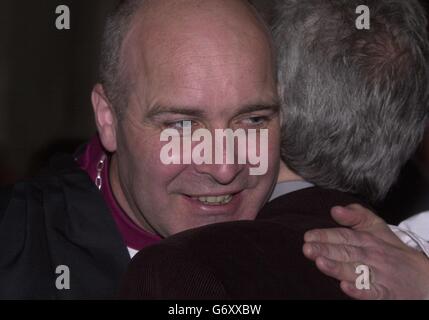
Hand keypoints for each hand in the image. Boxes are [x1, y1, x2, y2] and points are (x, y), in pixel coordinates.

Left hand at [303, 204, 428, 298]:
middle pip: (347, 252)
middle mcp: (373, 256)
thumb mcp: (377, 228)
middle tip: (307, 248)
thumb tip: (335, 209)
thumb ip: (356, 215)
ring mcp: (380, 275)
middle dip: (326, 250)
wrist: (424, 277)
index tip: (308, 236)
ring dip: (338, 267)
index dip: (326, 236)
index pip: (344, 236)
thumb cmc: (392, 251)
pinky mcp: (386, 293)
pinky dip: (359, 290)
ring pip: (356, 270)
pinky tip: (345, 286)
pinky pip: (372, 292)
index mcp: (368, 240)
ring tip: (320, 263)